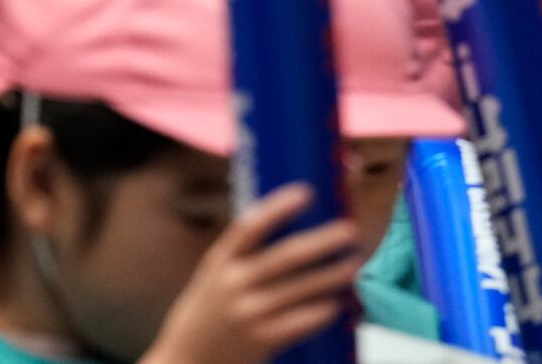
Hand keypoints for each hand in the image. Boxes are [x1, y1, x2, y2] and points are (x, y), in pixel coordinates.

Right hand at [142, 184, 358, 363]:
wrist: (188, 357)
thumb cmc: (208, 310)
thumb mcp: (215, 273)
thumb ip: (244, 254)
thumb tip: (288, 225)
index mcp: (221, 260)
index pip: (250, 226)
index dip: (278, 208)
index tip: (305, 193)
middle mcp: (234, 283)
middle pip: (285, 256)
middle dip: (321, 241)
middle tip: (348, 230)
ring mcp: (249, 313)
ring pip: (300, 289)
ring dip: (331, 275)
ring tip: (353, 264)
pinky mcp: (262, 341)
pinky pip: (301, 322)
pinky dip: (322, 311)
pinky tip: (338, 302)